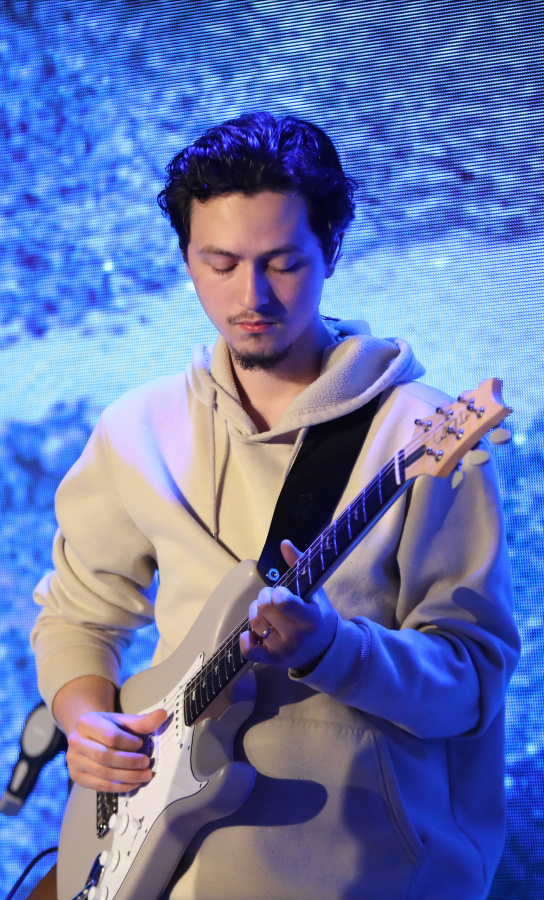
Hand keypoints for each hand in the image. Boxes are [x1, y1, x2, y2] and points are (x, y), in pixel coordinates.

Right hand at [66, 708, 166, 792]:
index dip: (128, 743)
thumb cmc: (106, 726)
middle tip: (147, 763)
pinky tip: (133, 783)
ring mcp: (74, 761)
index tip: (141, 744)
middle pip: (104, 756)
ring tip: (144, 775)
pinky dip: (119, 787)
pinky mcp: (77, 776)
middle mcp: (76, 742)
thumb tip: (162, 715)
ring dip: (127, 777)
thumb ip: (142, 721)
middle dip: (129, 762)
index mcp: (86, 723)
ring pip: (103, 773)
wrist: (88, 734)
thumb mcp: (122, 720)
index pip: (109, 736)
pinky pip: (100, 786)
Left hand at [240, 540, 337, 672]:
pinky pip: (250, 651)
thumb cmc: (319, 614)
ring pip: (255, 624)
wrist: (325, 649)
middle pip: (265, 609)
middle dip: (263, 596)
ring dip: (256, 611)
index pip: (286, 604)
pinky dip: (246, 639)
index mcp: (310, 618)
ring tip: (265, 610)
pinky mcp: (272, 661)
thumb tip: (284, 543)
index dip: (277, 594)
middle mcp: (296, 636)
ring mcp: (283, 650)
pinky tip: (252, 632)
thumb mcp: (315, 591)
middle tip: (270, 595)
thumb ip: (299, 565)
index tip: (278, 591)